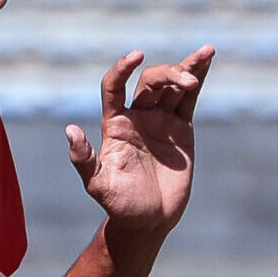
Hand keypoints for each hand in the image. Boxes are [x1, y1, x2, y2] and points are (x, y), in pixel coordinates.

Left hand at [66, 46, 213, 237]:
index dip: (122, 68)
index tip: (136, 55)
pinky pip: (189, 98)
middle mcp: (137, 117)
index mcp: (115, 124)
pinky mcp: (180, 129)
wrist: (149, 221)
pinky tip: (207, 56)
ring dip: (186, 69)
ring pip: (172, 84)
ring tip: (205, 55)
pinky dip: (198, 76)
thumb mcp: (98, 185)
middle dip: (169, 74)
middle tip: (186, 83)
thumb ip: (84, 160)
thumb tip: (70, 131)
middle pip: (151, 81)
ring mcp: (160, 121)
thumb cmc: (120, 206)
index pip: (114, 86)